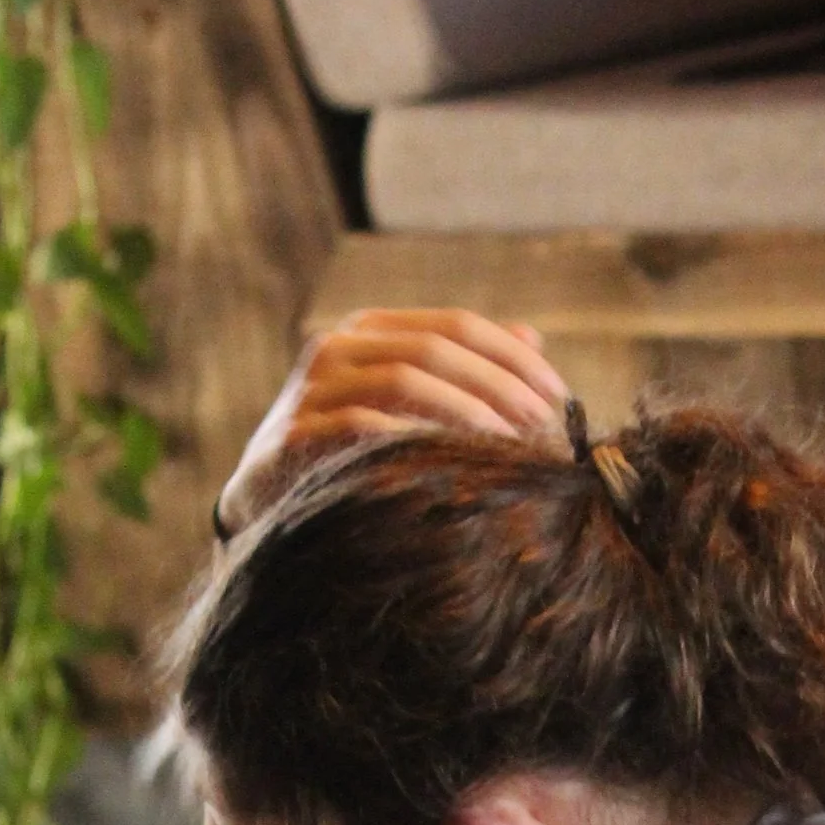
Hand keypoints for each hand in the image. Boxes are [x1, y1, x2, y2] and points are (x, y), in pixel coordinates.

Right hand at [215, 309, 570, 535]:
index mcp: (370, 329)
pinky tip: (451, 464)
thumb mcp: (407, 403)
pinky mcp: (293, 434)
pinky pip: (361, 425)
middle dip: (497, 383)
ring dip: (464, 409)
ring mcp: (311, 388)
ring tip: (508, 446)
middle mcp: (337, 347)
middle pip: (432, 346)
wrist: (264, 500)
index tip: (560, 396)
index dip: (512, 356)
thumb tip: (533, 338)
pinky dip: (412, 438)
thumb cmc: (350, 451)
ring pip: (401, 378)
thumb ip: (462, 370)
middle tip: (544, 424)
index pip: (455, 324)